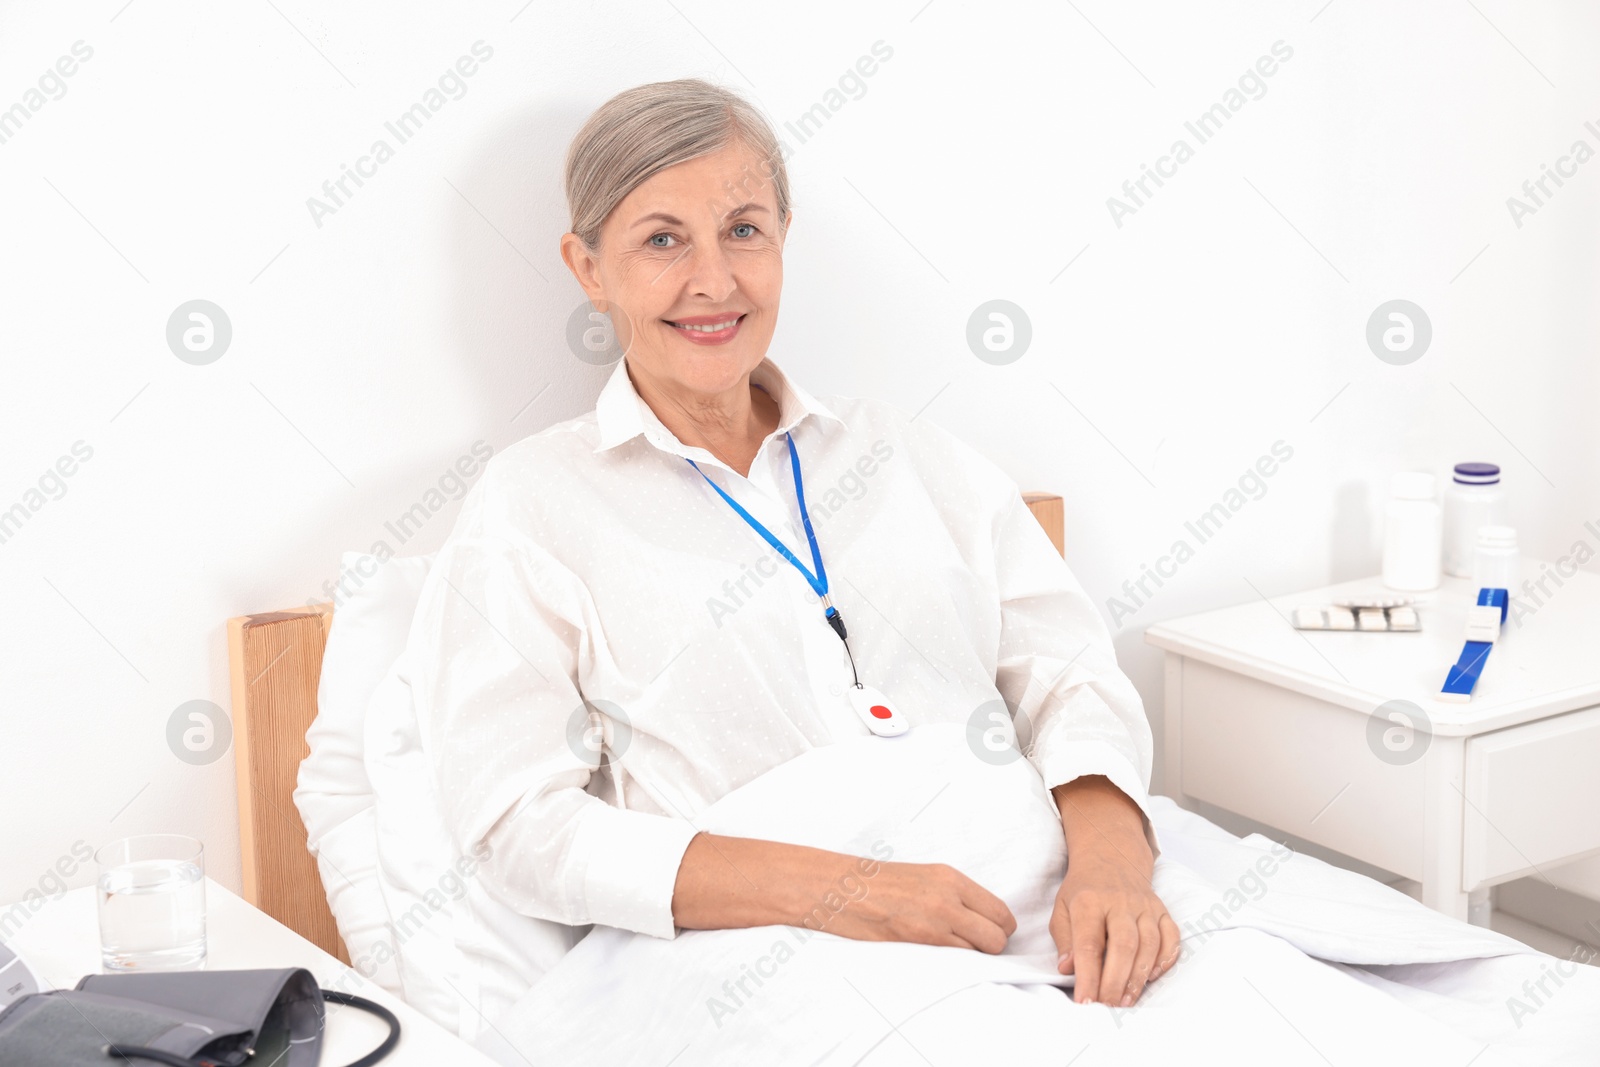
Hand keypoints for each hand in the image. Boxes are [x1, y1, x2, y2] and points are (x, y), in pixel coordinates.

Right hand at [811, 856, 1018, 953]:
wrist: (840, 889)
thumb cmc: (878, 884)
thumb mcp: (924, 878)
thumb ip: (955, 895)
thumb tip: (983, 920)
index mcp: (950, 878)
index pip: (1000, 912)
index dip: (1000, 929)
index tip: (988, 933)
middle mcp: (947, 899)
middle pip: (997, 937)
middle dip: (990, 948)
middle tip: (973, 947)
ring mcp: (933, 923)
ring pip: (978, 954)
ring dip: (971, 958)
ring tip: (949, 951)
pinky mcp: (917, 943)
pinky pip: (953, 962)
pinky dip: (952, 965)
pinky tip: (936, 957)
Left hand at [1050, 843, 1179, 1005]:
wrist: (1111, 857)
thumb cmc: (1082, 891)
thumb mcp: (1061, 908)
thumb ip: (1064, 940)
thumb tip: (1068, 970)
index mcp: (1089, 901)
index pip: (1089, 943)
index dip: (1088, 975)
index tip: (1085, 1001)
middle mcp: (1120, 902)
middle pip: (1123, 945)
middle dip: (1116, 981)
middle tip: (1108, 1007)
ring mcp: (1144, 905)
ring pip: (1149, 943)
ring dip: (1139, 976)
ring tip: (1126, 1001)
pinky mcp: (1162, 909)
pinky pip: (1171, 936)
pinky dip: (1165, 959)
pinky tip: (1152, 977)